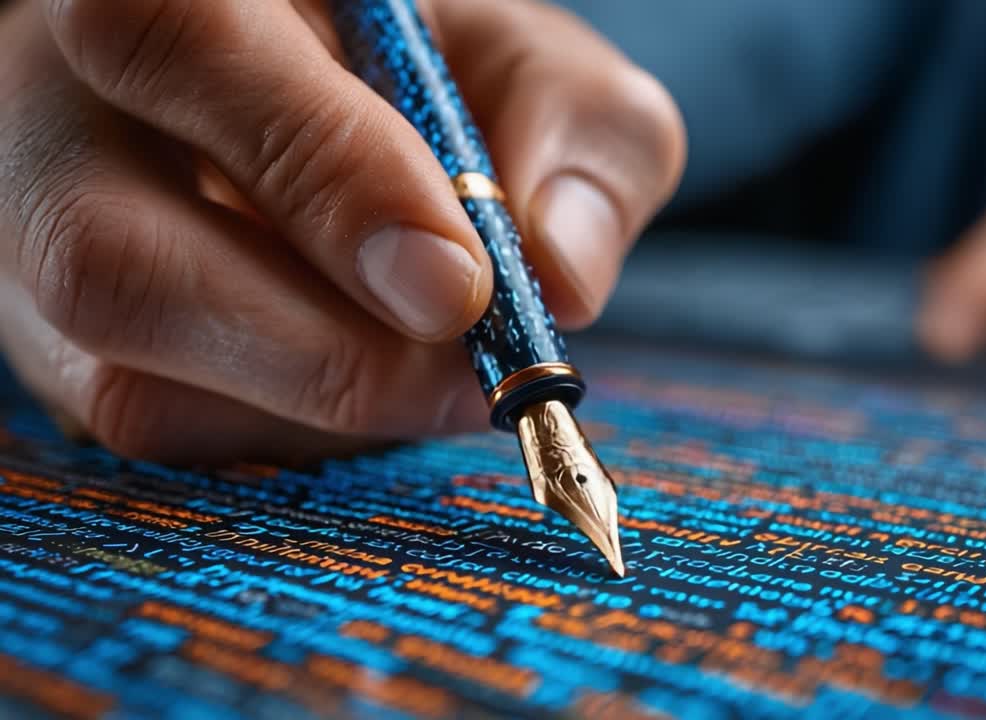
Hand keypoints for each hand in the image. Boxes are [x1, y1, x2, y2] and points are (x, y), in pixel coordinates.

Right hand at [0, 0, 684, 461]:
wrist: (339, 110)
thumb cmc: (433, 79)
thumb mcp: (530, 69)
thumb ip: (577, 139)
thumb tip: (564, 283)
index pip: (188, 43)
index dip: (327, 180)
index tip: (458, 287)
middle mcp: (62, 105)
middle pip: (104, 253)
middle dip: (319, 352)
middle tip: (467, 378)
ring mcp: (37, 233)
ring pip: (115, 371)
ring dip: (311, 406)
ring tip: (433, 377)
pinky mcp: (56, 340)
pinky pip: (146, 424)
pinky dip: (282, 429)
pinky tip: (361, 379)